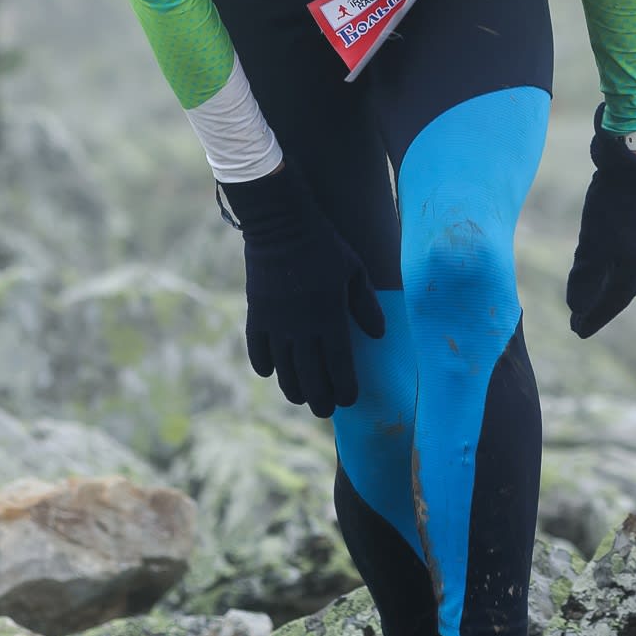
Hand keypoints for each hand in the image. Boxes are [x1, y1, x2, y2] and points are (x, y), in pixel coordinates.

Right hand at [217, 161, 384, 416]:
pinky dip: (264, 366)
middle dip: (320, 399)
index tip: (349, 400)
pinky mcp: (256, 314)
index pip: (339, 367)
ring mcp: (276, 323)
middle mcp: (302, 327)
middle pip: (310, 377)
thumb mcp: (354, 271)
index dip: (345, 389)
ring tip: (302, 397)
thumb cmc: (324, 246)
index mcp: (330, 317)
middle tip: (326, 410)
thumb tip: (379, 336)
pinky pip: (257, 350)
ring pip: (283, 370)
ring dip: (293, 389)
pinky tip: (271, 373)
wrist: (280, 225)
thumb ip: (367, 305)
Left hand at [565, 106, 635, 338]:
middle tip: (578, 319)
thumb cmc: (612, 206)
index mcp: (635, 266)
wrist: (633, 164)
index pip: (614, 301)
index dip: (595, 317)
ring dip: (602, 286)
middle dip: (598, 306)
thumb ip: (585, 275)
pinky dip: (605, 265)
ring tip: (585, 295)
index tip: (577, 331)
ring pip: (620, 271)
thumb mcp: (593, 243)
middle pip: (619, 289)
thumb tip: (576, 306)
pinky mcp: (633, 220)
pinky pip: (618, 253)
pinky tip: (596, 260)